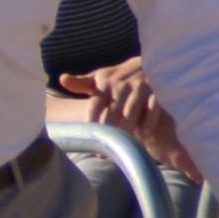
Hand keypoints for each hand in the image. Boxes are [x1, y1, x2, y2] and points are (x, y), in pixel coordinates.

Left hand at [53, 58, 196, 176]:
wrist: (147, 62)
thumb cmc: (118, 76)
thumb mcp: (99, 77)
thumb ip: (81, 83)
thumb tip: (62, 79)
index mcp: (105, 83)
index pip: (95, 107)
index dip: (92, 126)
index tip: (90, 142)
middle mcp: (121, 85)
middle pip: (111, 114)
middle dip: (107, 135)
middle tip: (103, 154)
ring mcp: (139, 87)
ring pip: (131, 113)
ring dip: (126, 131)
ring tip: (121, 148)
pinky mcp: (156, 90)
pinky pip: (152, 109)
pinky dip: (148, 122)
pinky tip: (143, 135)